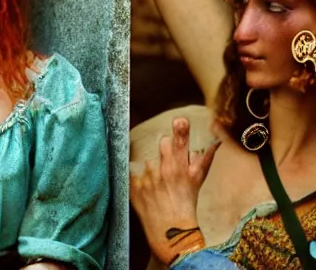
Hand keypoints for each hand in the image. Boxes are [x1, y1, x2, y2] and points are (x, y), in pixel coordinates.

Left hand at [130, 118, 219, 264]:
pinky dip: (139, 178)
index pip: (181, 143)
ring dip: (153, 168)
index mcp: (182, 169)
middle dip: (166, 148)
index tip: (180, 120)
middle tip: (169, 164)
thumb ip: (205, 158)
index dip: (181, 130)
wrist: (171, 231)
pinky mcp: (134, 186)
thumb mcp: (198, 180)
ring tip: (159, 185)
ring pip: (148, 160)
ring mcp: (148, 179)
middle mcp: (165, 172)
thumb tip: (217, 141)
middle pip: (163, 144)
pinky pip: (134, 172)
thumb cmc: (186, 202)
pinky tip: (147, 190)